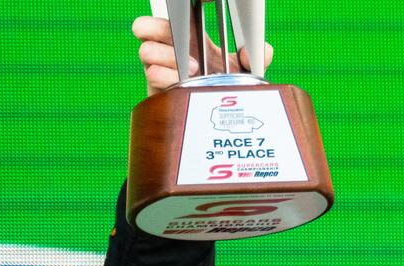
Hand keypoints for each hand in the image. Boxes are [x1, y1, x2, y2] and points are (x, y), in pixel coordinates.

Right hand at [132, 15, 274, 96]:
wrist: (212, 117)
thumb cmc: (223, 87)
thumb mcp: (244, 69)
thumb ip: (257, 57)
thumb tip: (260, 52)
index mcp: (187, 36)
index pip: (172, 13)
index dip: (176, 7)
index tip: (193, 5)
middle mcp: (168, 49)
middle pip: (143, 26)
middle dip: (159, 30)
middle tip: (185, 46)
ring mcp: (160, 68)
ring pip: (145, 51)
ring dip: (167, 57)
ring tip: (191, 69)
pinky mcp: (156, 89)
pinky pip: (152, 75)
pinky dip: (167, 77)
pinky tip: (182, 83)